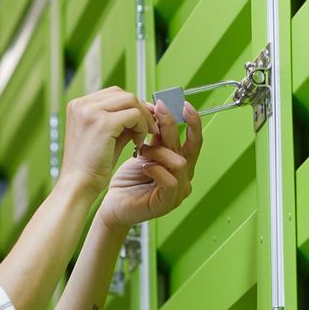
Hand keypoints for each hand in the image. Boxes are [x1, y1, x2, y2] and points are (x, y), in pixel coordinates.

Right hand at [58, 87, 155, 199]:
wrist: (78, 185)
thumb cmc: (91, 166)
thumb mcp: (106, 136)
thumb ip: (121, 121)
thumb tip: (144, 110)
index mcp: (78, 105)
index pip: (113, 94)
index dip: (132, 106)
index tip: (143, 121)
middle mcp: (82, 104)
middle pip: (123, 94)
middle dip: (141, 109)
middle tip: (149, 128)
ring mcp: (91, 111)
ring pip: (131, 100)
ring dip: (143, 118)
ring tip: (141, 138)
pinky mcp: (103, 122)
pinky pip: (134, 115)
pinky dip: (141, 127)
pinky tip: (137, 144)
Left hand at [98, 98, 201, 229]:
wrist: (113, 205)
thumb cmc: (128, 180)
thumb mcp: (144, 152)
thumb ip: (156, 136)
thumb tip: (157, 109)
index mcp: (181, 162)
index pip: (194, 140)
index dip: (193, 122)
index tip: (184, 104)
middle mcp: (184, 176)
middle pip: (190, 147)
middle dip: (175, 126)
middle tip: (161, 109)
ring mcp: (179, 191)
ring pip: (180, 162)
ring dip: (159, 151)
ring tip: (142, 150)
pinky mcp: (167, 202)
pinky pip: (171, 181)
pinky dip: (156, 169)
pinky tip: (143, 165)